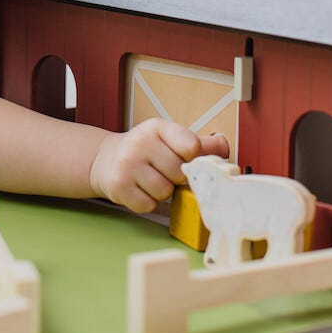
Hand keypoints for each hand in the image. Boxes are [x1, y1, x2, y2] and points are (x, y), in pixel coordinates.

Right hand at [89, 118, 229, 212]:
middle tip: (163, 170)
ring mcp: (127, 164)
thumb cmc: (145, 150)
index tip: (187, 158)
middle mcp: (140, 142)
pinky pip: (148, 205)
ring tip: (150, 179)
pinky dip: (147, 202)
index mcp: (157, 127)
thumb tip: (224, 146)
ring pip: (164, 191)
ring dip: (161, 191)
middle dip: (175, 178)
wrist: (107, 159)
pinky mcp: (118, 186)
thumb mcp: (169, 139)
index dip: (194, 158)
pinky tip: (139, 189)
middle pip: (179, 173)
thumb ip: (199, 144)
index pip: (191, 146)